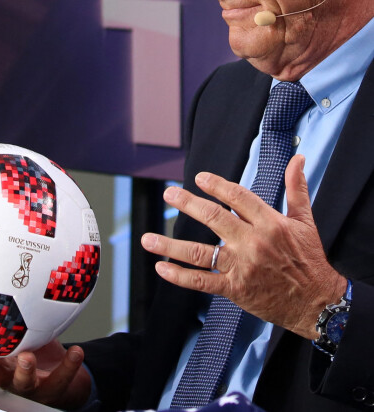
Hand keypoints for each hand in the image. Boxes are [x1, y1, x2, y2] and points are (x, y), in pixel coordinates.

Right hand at [0, 339, 90, 408]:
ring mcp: (31, 384)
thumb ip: (3, 310)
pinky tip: (76, 350)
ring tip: (28, 357)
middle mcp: (9, 376)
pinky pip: (62, 376)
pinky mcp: (54, 386)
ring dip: (25, 370)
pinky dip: (69, 364)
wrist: (63, 377)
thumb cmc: (33, 348)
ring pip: (24, 382)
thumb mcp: (17, 330)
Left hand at [141, 155, 346, 338]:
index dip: (217, 185)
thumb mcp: (306, 221)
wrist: (317, 303)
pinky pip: (202, 281)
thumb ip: (297, 188)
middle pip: (214, 219)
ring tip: (147, 238)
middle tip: (169, 194)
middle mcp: (252, 243)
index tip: (199, 177)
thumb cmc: (309, 260)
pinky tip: (161, 268)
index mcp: (270, 223)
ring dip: (169, 245)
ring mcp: (241, 267)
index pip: (238, 197)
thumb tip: (297, 159)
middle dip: (188, 204)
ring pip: (199, 252)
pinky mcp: (234, 289)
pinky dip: (180, 276)